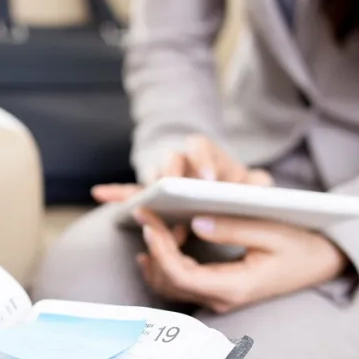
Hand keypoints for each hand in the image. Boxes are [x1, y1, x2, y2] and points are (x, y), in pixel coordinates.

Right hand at [91, 135, 273, 202]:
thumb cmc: (240, 192)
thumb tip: (259, 186)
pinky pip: (130, 193)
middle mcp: (183, 162)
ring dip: (148, 193)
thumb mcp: (254, 186)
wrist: (224, 195)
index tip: (205, 179)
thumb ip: (259, 184)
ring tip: (147, 212)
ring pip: (150, 178)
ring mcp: (164, 179)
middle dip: (170, 178)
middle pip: (170, 159)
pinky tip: (99, 194)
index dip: (201, 160)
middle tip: (172, 195)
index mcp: (207, 155)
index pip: (200, 147)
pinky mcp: (152, 197)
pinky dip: (115, 193)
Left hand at [134, 209, 347, 312]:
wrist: (322, 265)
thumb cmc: (302, 247)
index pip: (181, 275)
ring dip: (156, 258)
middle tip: (146, 215)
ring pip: (171, 287)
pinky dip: (164, 265)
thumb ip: (233, 228)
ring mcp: (219, 298)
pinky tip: (156, 246)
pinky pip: (181, 284)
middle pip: (170, 281)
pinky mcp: (218, 291)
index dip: (159, 248)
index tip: (148, 221)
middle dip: (153, 248)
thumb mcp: (272, 232)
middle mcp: (223, 299)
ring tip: (151, 226)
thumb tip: (195, 222)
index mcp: (235, 287)